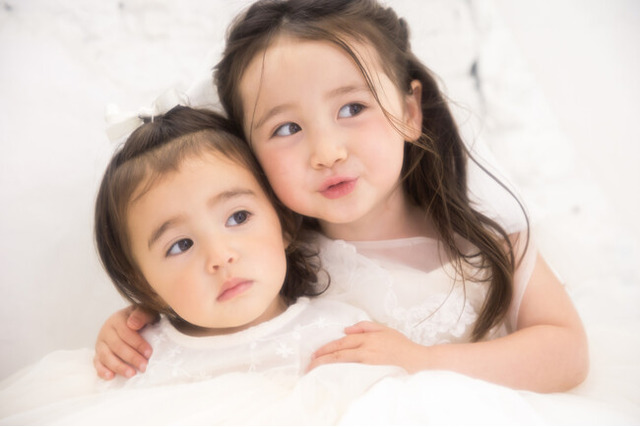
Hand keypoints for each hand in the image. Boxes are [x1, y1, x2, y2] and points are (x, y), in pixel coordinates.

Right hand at [93, 305, 156, 379]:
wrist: (131, 321)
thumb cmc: (141, 319)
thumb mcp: (145, 312)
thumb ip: (142, 314)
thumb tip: (133, 324)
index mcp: (118, 319)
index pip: (125, 332)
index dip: (137, 343)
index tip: (148, 353)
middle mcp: (106, 330)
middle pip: (117, 345)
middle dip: (131, 357)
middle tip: (143, 366)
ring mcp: (100, 343)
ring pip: (106, 356)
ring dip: (118, 366)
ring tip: (131, 374)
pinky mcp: (98, 354)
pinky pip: (97, 363)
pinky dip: (102, 370)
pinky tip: (111, 377)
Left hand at [307, 321, 426, 371]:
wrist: (416, 359)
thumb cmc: (400, 344)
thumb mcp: (383, 328)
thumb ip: (364, 326)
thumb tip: (346, 329)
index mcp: (367, 338)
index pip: (342, 342)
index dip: (327, 348)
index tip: (315, 354)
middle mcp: (366, 349)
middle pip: (339, 353)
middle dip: (322, 359)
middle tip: (309, 364)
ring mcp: (369, 362)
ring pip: (343, 363)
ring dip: (328, 366)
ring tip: (315, 370)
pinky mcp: (372, 372)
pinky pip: (352, 372)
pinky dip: (340, 373)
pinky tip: (332, 376)